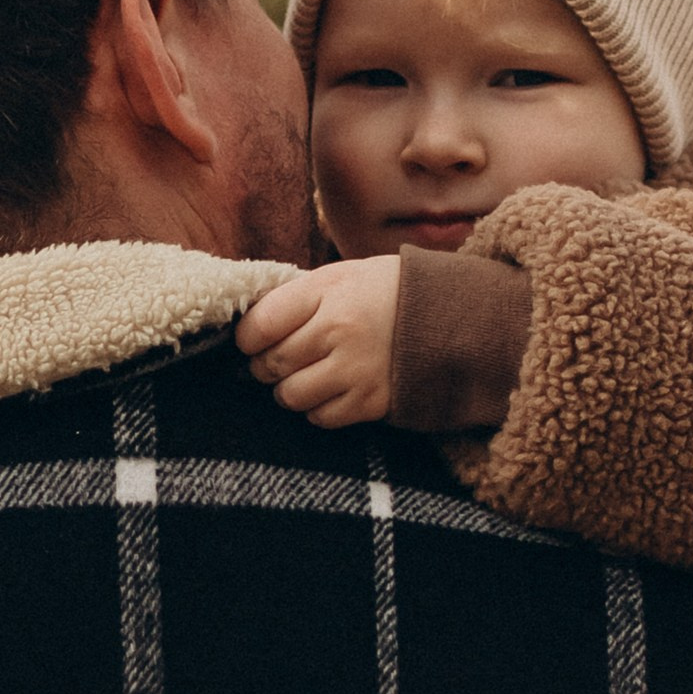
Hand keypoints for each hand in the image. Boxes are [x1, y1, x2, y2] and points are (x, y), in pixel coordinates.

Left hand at [236, 257, 401, 426]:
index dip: (246, 338)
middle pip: (272, 364)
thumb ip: (295, 297)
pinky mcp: (371, 401)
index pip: (261, 325)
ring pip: (291, 396)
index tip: (251, 340)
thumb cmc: (382, 290)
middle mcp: (339, 331)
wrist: (446, 314)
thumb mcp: (338, 275)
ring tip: (301, 376)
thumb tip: (249, 326)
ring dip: (287, 389)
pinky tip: (328, 389)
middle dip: (263, 366)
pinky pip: (321, 417)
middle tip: (274, 360)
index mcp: (326, 292)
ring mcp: (356, 370)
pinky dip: (316, 408)